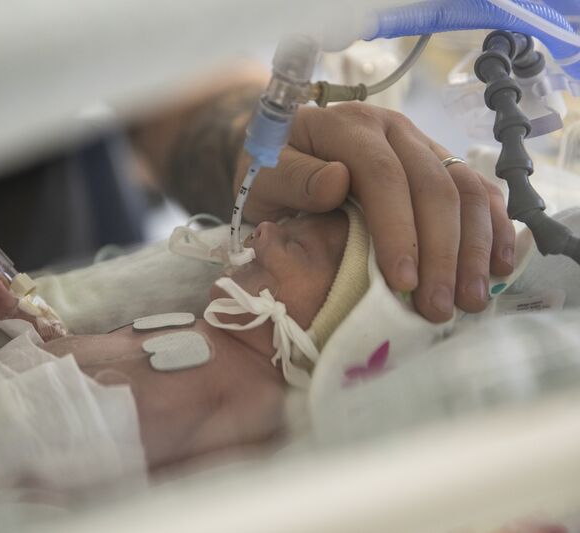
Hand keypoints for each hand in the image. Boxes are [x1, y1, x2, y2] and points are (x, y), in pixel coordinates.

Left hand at [236, 102, 514, 322]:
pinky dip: (494, 228)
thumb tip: (337, 181)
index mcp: (348, 127)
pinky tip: (498, 268)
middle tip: (437, 308)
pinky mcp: (440, 164)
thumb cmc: (272, 169)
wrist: (286, 149)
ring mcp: (422, 145)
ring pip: (465, 188)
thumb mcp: (264, 175)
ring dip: (474, 247)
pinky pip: (479, 191)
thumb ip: (293, 177)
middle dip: (441, 251)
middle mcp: (394, 130)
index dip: (398, 230)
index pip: (383, 175)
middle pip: (433, 185)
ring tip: (470, 299)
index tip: (403, 282)